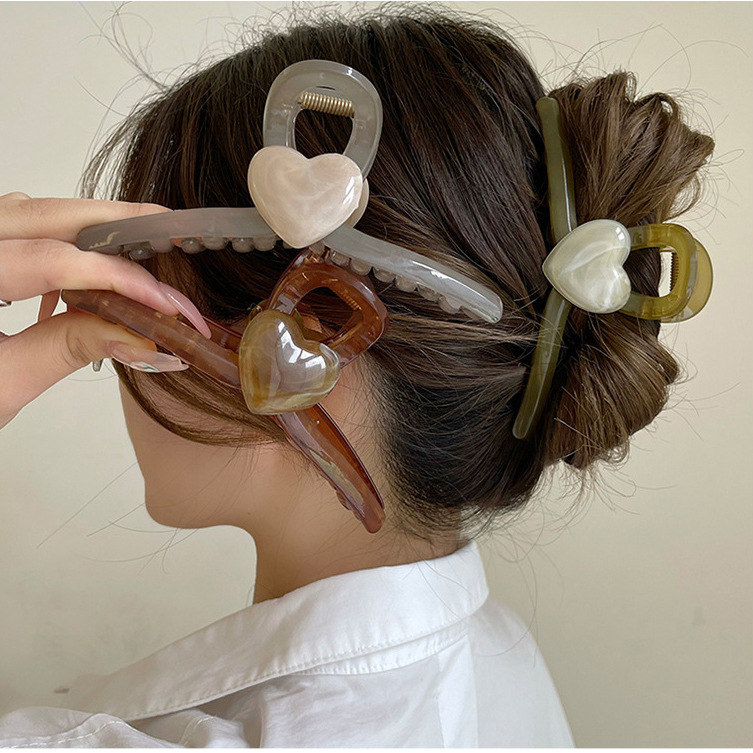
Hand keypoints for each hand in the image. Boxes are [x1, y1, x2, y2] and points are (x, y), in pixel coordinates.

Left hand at [0, 192, 201, 429]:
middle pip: (42, 213)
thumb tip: (141, 335)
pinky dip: (56, 243)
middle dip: (113, 220)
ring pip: (29, 213)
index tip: (165, 302)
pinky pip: (13, 227)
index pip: (50, 261)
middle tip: (168, 228)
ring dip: (87, 230)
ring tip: (135, 258)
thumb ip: (70, 350)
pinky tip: (78, 278)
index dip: (118, 278)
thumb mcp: (1, 386)